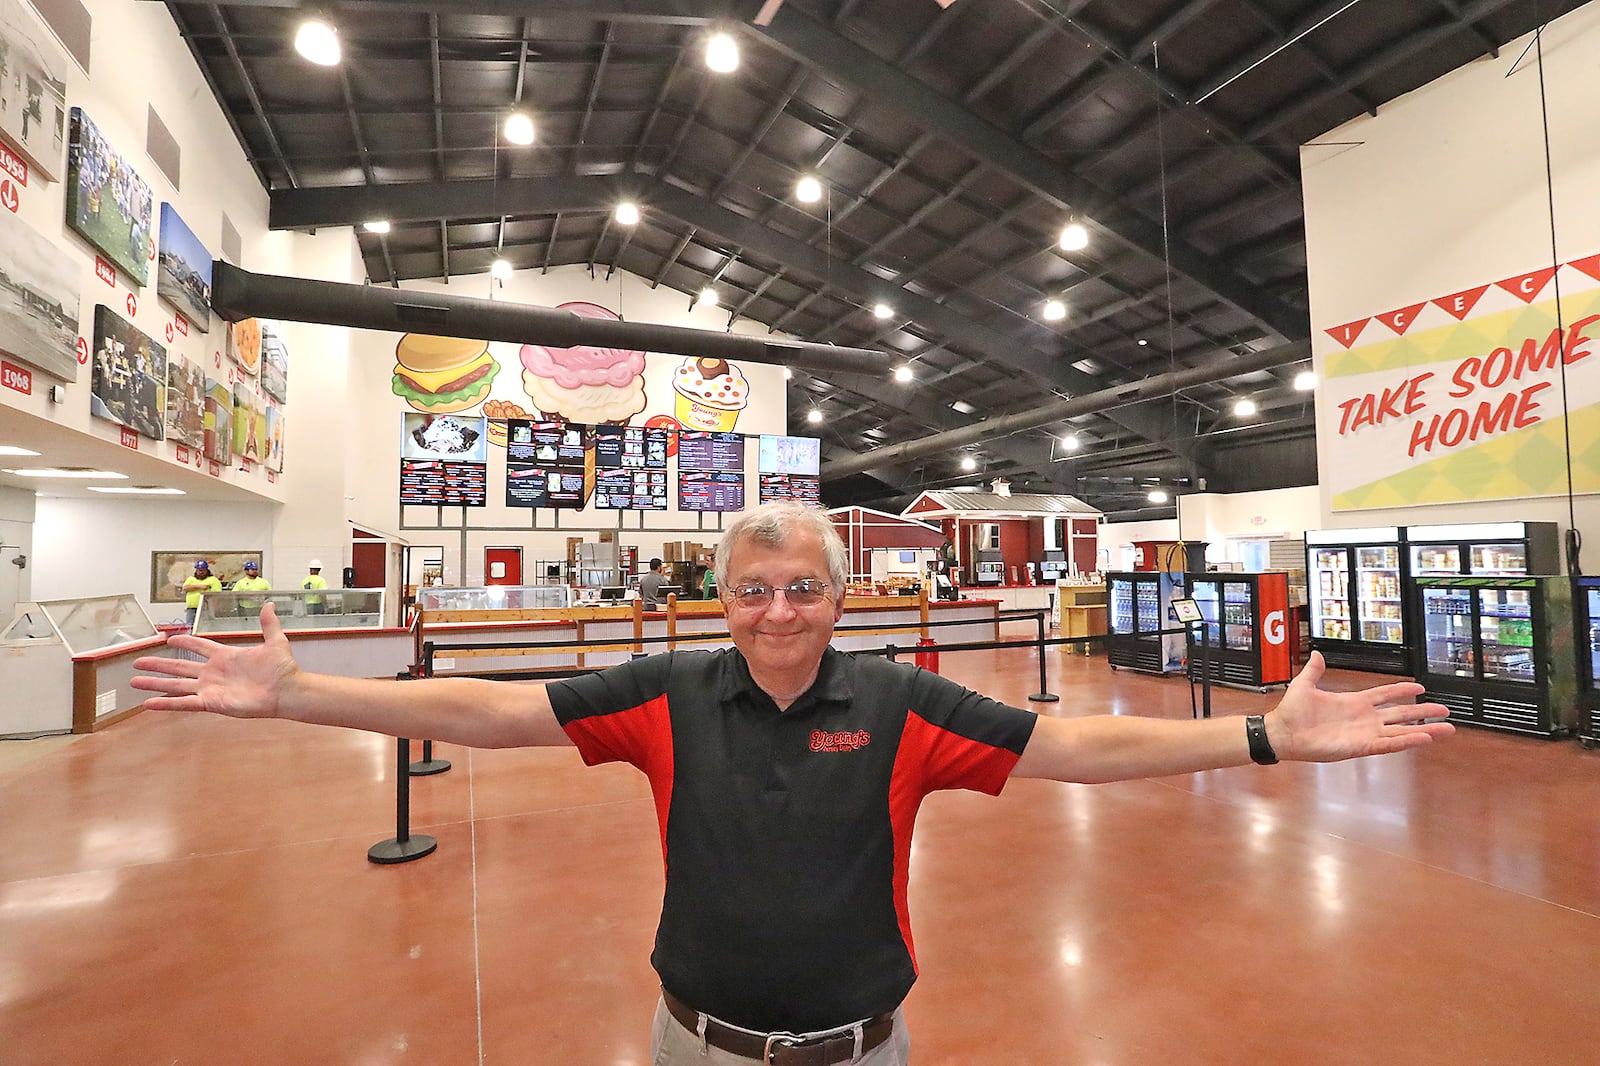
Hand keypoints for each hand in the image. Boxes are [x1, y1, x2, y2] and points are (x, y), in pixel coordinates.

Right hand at [131, 601, 299, 718]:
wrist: (287, 691)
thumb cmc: (283, 670)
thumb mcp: (275, 642)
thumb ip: (268, 624)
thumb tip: (269, 604)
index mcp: (225, 656)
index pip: (199, 647)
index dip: (185, 642)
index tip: (168, 639)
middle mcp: (214, 673)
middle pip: (179, 666)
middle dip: (158, 664)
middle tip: (138, 661)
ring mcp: (210, 688)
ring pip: (176, 684)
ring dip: (155, 682)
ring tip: (134, 681)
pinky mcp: (211, 702)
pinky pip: (184, 703)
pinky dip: (165, 703)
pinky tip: (147, 704)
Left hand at [1266, 652, 1453, 761]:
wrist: (1282, 732)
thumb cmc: (1291, 712)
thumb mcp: (1304, 684)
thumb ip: (1314, 670)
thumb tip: (1317, 654)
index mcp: (1353, 702)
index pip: (1385, 694)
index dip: (1402, 690)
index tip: (1419, 687)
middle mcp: (1363, 718)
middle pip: (1401, 713)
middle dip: (1423, 712)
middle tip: (1445, 709)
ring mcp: (1364, 733)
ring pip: (1401, 730)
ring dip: (1424, 730)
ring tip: (1446, 728)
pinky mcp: (1361, 746)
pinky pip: (1389, 744)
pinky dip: (1407, 741)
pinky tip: (1424, 737)